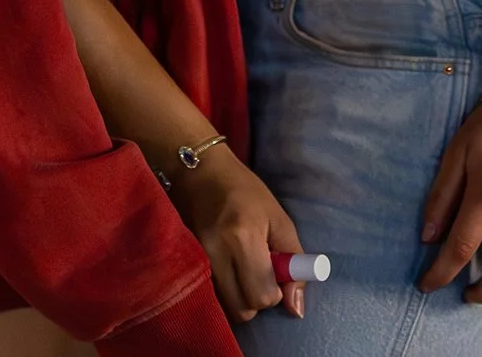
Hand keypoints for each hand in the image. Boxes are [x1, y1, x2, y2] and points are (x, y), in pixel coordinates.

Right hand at [168, 144, 307, 321]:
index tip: (275, 274)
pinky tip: (226, 267)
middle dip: (256, 298)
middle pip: (242, 310)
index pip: (262, 295)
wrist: (199, 172)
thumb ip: (293, 261)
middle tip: (259, 272)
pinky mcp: (185, 263)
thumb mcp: (278, 219)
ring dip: (239, 296)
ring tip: (242, 267)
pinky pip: (211, 295)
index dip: (275, 292)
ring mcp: (197, 260)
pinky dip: (223, 290)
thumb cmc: (245, 192)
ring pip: (226, 307)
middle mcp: (216, 253)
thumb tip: (296, 308)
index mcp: (243, 237)